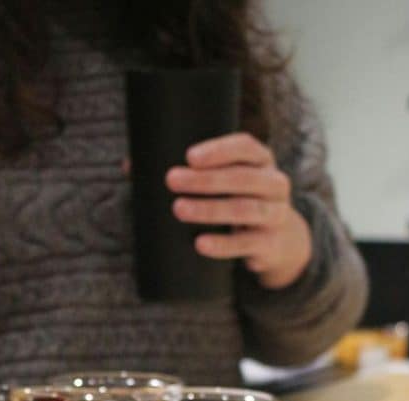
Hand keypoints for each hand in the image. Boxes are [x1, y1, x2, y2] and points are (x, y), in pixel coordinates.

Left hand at [166, 132, 312, 290]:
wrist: (278, 241)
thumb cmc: (240, 201)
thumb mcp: (227, 182)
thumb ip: (190, 171)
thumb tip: (129, 168)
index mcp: (262, 160)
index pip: (245, 147)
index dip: (219, 150)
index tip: (189, 157)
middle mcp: (274, 184)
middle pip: (242, 178)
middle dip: (205, 179)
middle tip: (171, 180)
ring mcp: (275, 214)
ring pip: (244, 209)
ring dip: (209, 209)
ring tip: (179, 209)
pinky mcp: (270, 244)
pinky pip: (246, 243)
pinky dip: (222, 245)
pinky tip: (200, 244)